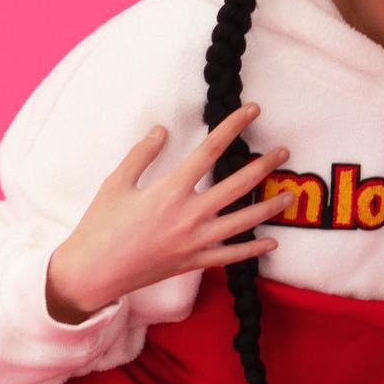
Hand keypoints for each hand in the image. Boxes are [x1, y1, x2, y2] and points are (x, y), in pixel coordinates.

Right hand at [45, 104, 294, 318]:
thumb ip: (142, 154)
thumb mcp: (116, 182)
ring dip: (268, 208)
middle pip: (237, 186)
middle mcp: (189, 215)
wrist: (94, 272)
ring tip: (289, 195)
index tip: (252, 111)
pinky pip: (230, 256)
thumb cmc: (100, 226)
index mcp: (170, 190)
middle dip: (263, 166)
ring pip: (242, 222)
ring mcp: (194, 242)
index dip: (234, 127)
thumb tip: (163, 130)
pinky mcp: (192, 263)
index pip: (210, 151)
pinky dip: (253, 250)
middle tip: (284, 153)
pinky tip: (272, 242)